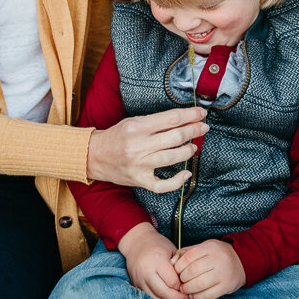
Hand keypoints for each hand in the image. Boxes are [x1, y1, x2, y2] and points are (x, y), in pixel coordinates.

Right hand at [87, 107, 206, 191]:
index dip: (190, 115)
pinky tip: (186, 174)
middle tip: (203, 127)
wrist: (94, 156)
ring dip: (188, 150)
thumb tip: (183, 119)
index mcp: (137, 127)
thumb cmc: (117, 137)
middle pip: (175, 136)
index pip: (171, 118)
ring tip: (193, 146)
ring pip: (173, 157)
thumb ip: (156, 121)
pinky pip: (163, 185)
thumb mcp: (133, 122)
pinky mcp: (140, 180)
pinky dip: (178, 181)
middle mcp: (139, 145)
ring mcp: (140, 164)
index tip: (201, 113)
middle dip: (194, 130)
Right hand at [119, 223, 187, 298]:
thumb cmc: (157, 244)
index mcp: (157, 260)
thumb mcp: (171, 249)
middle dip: (176, 298)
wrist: (136, 242)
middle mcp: (146, 271)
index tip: (187, 286)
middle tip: (185, 297)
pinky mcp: (135, 285)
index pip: (172, 281)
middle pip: (163, 292)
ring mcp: (139, 279)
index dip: (181, 286)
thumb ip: (179, 265)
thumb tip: (186, 283)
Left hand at [173, 239, 245, 298]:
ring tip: (185, 289)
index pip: (188, 257)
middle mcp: (217, 259)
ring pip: (200, 284)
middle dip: (182, 279)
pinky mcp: (226, 286)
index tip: (176, 272)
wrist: (241, 261)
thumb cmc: (217, 255)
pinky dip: (198, 297)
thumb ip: (188, 253)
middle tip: (179, 282)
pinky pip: (208, 295)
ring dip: (188, 289)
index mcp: (210, 247)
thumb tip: (171, 262)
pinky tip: (194, 295)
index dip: (178, 267)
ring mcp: (223, 273)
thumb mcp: (204, 247)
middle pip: (193, 271)